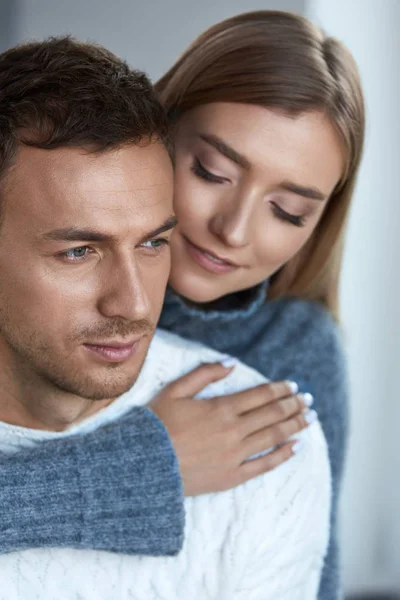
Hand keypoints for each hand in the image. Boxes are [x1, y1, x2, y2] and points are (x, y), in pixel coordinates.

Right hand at [148, 362, 314, 495]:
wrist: (144, 465)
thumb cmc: (157, 425)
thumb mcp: (175, 391)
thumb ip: (205, 374)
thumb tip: (231, 363)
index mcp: (221, 408)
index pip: (260, 395)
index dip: (280, 389)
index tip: (293, 386)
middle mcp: (234, 430)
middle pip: (272, 414)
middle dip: (293, 405)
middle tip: (308, 399)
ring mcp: (235, 455)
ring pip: (273, 436)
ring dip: (295, 425)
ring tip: (310, 418)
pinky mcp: (232, 476)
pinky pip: (264, 465)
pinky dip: (282, 455)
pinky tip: (295, 447)